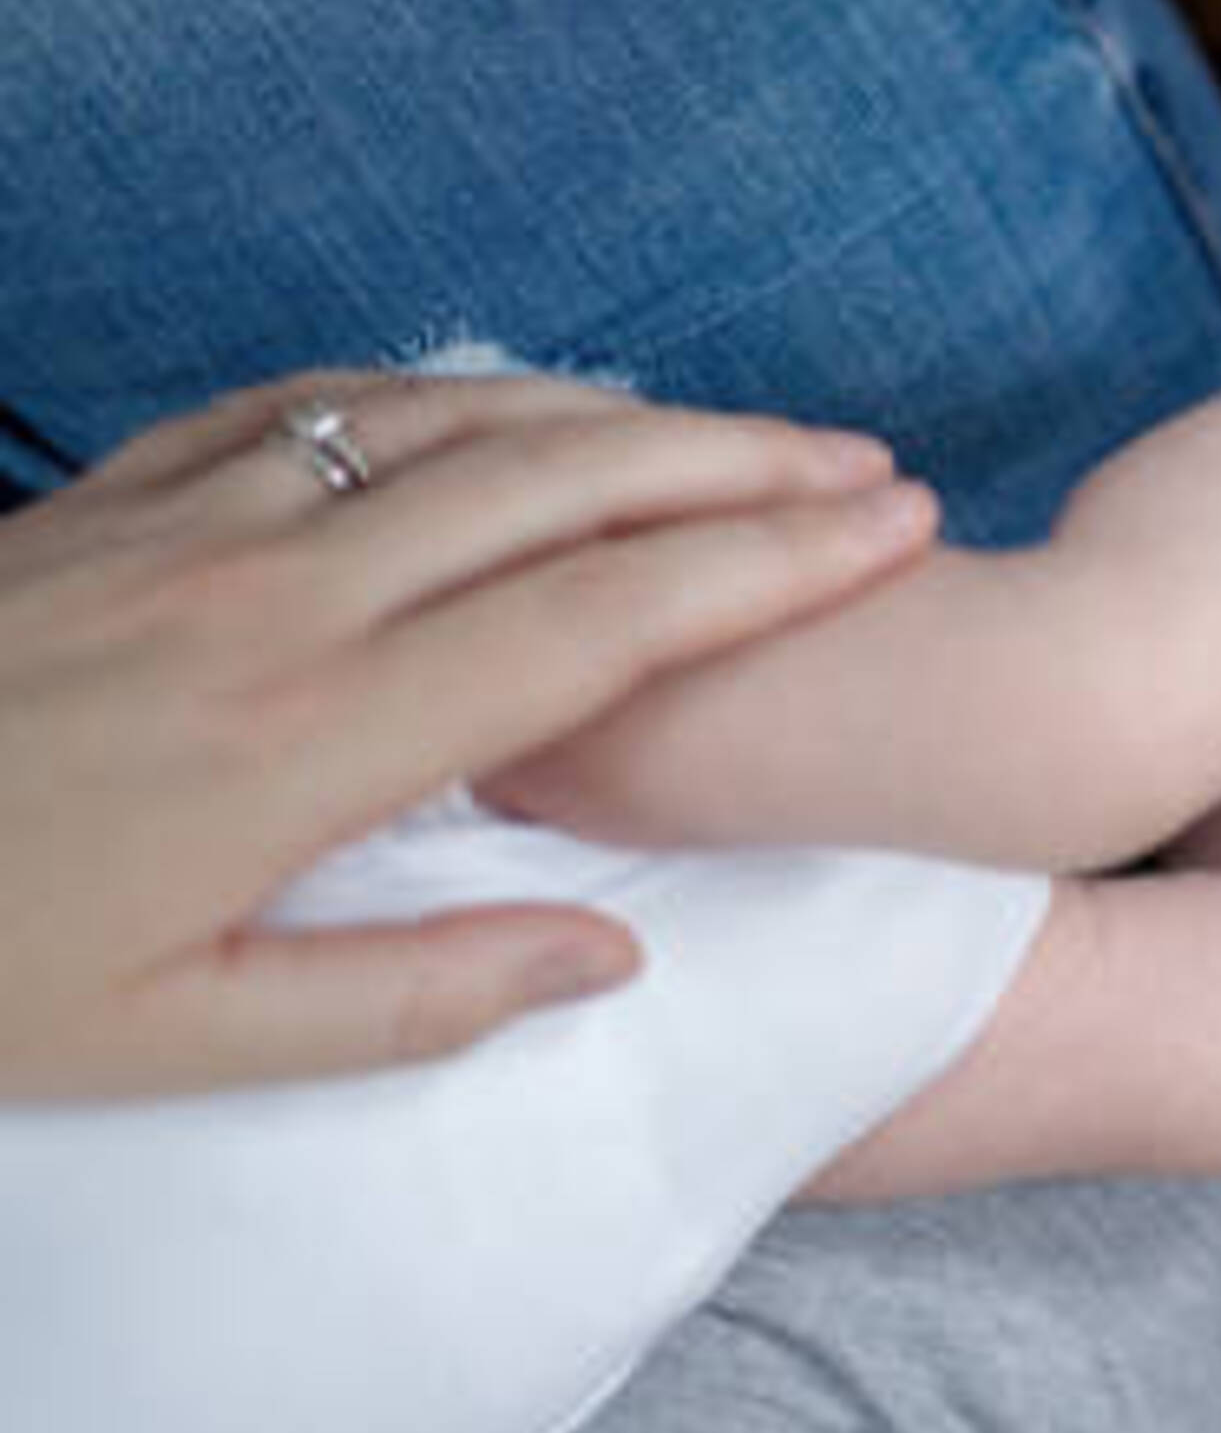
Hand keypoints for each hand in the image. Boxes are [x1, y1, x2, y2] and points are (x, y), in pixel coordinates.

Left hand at [0, 373, 933, 1097]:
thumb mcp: (170, 1044)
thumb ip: (406, 1001)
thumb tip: (606, 955)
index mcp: (314, 739)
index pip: (607, 621)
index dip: (774, 568)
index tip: (896, 535)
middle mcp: (277, 596)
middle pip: (570, 484)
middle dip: (749, 463)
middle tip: (880, 467)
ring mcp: (191, 520)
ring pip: (462, 419)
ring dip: (628, 412)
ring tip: (747, 431)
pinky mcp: (113, 491)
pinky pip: (326, 399)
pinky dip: (457, 388)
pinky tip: (517, 404)